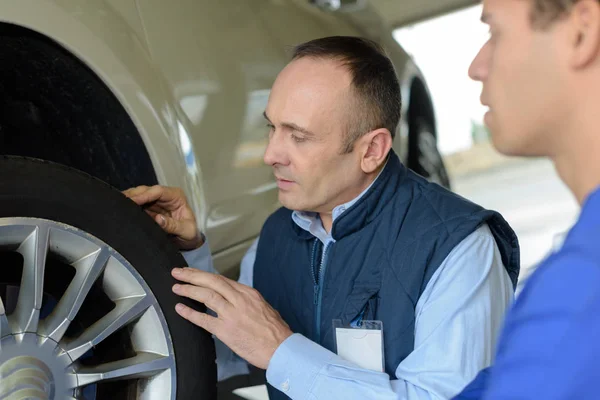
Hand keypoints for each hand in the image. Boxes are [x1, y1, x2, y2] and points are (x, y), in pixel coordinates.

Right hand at [123, 185, 203, 249]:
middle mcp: (165, 196)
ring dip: (128, 200)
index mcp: (176, 196)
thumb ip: (174, 225)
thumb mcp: (187, 231)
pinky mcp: (149, 209)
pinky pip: (137, 205)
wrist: (189, 241)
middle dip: (133, 195)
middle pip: (146, 191)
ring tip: (116, 205)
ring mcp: (156, 202)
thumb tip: (158, 219)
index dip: (144, 194)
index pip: (158, 191)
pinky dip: (129, 207)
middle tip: (119, 202)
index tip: (132, 200)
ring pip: (139, 196)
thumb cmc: (190, 234)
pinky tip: (120, 210)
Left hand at [171, 267, 292, 369]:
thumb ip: (248, 301)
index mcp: (249, 293)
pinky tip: (180, 309)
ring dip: (189, 290)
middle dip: (192, 275)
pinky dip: (190, 313)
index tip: (193, 273)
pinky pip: (204, 319)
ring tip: (176, 287)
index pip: (222, 280)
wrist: (281, 348)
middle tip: (178, 272)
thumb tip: (236, 299)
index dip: (205, 275)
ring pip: (206, 296)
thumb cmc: (276, 331)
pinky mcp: (226, 331)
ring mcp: (232, 314)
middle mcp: (239, 300)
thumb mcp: (264, 307)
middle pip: (212, 282)